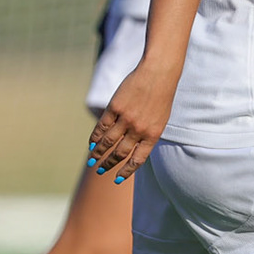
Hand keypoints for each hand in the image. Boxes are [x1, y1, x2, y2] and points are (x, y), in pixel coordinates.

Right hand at [87, 60, 179, 183]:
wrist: (159, 73)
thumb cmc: (161, 96)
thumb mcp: (160, 119)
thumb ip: (148, 135)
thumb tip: (132, 150)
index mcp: (153, 134)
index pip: (137, 159)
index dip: (126, 171)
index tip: (117, 179)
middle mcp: (139, 129)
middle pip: (120, 152)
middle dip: (108, 164)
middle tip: (100, 170)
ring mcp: (126, 118)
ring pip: (108, 141)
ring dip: (98, 152)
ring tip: (92, 160)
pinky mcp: (115, 107)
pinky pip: (102, 126)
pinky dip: (95, 136)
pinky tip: (91, 143)